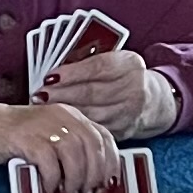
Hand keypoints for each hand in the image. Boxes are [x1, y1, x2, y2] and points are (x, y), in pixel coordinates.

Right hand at [0, 98, 124, 192]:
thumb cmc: (16, 136)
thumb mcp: (50, 138)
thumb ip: (71, 152)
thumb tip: (91, 181)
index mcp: (71, 115)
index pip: (104, 137)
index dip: (111, 162)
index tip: (109, 182)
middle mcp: (62, 116)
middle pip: (92, 148)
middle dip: (94, 176)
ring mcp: (44, 125)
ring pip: (74, 156)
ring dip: (75, 181)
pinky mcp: (27, 138)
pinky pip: (49, 163)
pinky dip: (53, 179)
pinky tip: (49, 188)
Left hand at [43, 45, 168, 136]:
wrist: (152, 101)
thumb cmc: (122, 76)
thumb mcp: (115, 61)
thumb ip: (89, 63)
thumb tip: (53, 72)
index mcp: (130, 65)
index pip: (99, 67)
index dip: (72, 73)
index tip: (50, 77)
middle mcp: (134, 88)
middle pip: (93, 92)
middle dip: (62, 94)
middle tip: (39, 95)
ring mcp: (129, 112)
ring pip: (92, 113)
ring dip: (65, 112)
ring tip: (44, 109)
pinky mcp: (123, 131)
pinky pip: (95, 129)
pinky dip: (76, 126)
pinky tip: (61, 123)